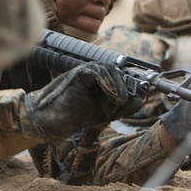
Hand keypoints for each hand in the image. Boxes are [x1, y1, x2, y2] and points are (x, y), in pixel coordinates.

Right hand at [25, 62, 144, 140]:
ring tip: (112, 106)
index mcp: (100, 82)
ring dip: (116, 89)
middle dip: (123, 89)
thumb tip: (139, 100)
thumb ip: (121, 107)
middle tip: (118, 107)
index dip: (130, 87)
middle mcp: (93, 74)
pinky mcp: (78, 73)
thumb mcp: (105, 113)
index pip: (121, 78)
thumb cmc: (73, 116)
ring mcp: (85, 72)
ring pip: (109, 69)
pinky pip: (98, 71)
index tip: (135, 99)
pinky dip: (108, 83)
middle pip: (117, 72)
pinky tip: (112, 97)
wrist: (51, 121)